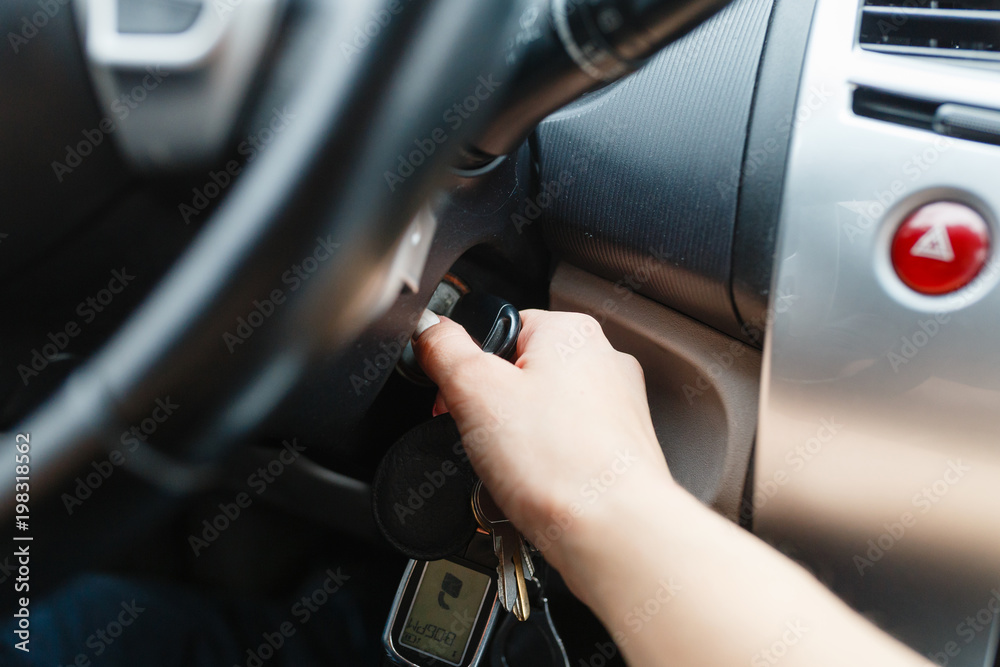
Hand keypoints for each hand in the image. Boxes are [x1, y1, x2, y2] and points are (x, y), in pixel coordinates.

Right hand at [412, 308, 672, 567]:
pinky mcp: (619, 448)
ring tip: (516, 467)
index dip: (466, 367)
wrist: (612, 530)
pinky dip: (546, 464)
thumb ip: (444, 349)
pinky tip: (539, 484)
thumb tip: (430, 330)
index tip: (457, 400)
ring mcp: (617, 406)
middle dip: (491, 408)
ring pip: (541, 414)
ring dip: (517, 439)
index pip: (498, 330)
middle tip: (483, 438)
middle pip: (519, 372)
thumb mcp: (474, 390)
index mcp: (568, 331)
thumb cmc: (559, 463)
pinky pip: (564, 447)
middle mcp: (602, 359)